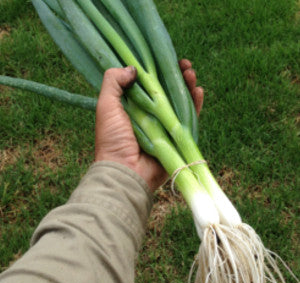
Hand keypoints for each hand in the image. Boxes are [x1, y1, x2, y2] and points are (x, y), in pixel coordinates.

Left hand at [95, 60, 203, 191]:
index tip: (163, 58)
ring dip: (187, 86)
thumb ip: (113, 83)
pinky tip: (198, 91)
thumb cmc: (112, 139)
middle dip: (176, 76)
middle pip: (167, 91)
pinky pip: (190, 120)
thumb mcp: (106, 106)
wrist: (125, 171)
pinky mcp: (177, 138)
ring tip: (191, 73)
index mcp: (133, 106)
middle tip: (184, 64)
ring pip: (180, 102)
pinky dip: (196, 106)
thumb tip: (132, 68)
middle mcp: (150, 115)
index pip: (148, 83)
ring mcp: (165, 126)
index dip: (157, 70)